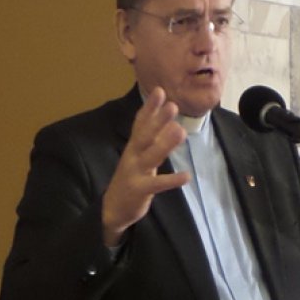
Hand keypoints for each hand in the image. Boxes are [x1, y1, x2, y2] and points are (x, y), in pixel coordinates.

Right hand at [101, 88, 190, 244]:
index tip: (159, 91)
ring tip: (181, 131)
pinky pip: (157, 184)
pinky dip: (172, 180)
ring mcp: (134, 172)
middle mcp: (132, 156)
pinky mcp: (139, 190)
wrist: (113, 209)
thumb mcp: (139, 157)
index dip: (149, 108)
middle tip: (173, 106)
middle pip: (145, 135)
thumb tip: (171, 123)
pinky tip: (186, 176)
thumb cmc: (131, 179)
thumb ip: (152, 141)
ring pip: (150, 156)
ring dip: (165, 143)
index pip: (140, 123)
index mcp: (133, 147)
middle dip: (158, 120)